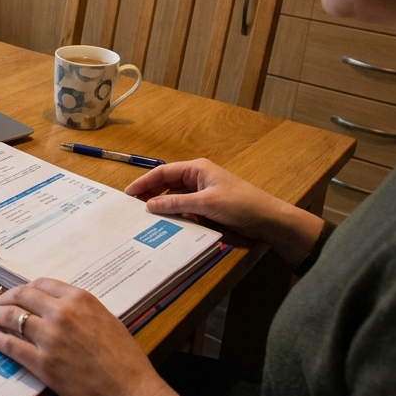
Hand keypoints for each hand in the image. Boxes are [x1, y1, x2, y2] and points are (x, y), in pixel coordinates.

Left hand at [0, 278, 184, 395]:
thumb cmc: (125, 360)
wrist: (129, 391)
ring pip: (11, 318)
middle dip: (5, 298)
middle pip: (22, 297)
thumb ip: (81, 311)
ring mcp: (49, 337)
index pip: (41, 284)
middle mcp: (62, 313)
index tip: (18, 293)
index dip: (25, 288)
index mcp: (80, 299)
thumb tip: (59, 309)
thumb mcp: (107, 321)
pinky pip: (10, 345)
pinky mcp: (41, 363)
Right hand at [124, 159, 323, 266]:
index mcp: (197, 169)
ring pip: (174, 199)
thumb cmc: (240, 204)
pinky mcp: (207, 208)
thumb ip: (176, 204)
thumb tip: (149, 205)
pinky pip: (185, 210)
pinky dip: (174, 216)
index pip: (163, 172)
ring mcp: (202, 194)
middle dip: (150, 195)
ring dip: (162, 207)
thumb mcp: (205, 203)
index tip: (127, 195)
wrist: (268, 220)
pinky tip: (165, 225)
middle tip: (132, 209)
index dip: (144, 183)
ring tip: (144, 219)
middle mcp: (197, 179)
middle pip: (166, 185)